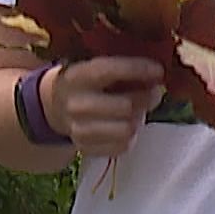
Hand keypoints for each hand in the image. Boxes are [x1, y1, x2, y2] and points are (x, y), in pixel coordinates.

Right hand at [41, 56, 164, 157]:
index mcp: (77, 76)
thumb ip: (121, 65)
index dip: (138, 70)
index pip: (109, 71)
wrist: (55, 105)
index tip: (159, 71)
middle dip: (147, 98)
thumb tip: (156, 71)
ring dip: (139, 118)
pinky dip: (131, 135)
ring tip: (139, 109)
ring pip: (127, 129)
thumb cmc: (86, 80)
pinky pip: (123, 146)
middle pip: (125, 106)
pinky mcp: (85, 148)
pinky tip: (127, 123)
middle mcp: (76, 104)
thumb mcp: (94, 64)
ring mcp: (79, 130)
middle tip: (155, 91)